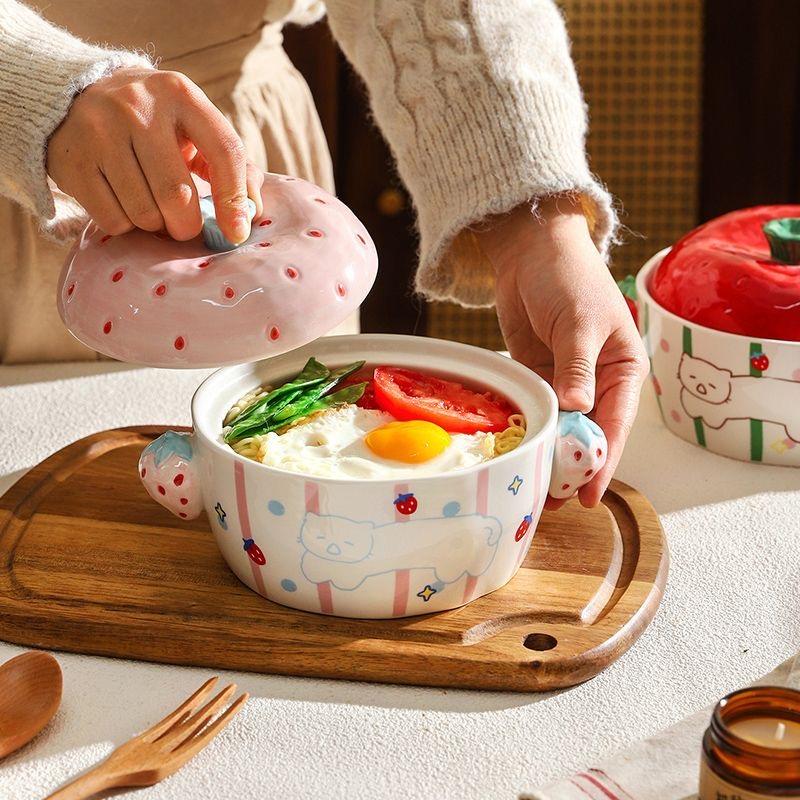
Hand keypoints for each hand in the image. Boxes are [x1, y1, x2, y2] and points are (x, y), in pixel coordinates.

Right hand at [47, 68, 263, 242]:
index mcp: (181, 94)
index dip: (235, 200)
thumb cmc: (154, 124)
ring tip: (151, 207)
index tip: (237, 232)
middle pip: (177, 195)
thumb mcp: (193, 126)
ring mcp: (100, 132)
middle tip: (185, 227)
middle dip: (187, 225)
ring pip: (144, 213)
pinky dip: (126, 226)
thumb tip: (252, 213)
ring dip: (155, 225)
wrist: (74, 97)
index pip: (225, 152)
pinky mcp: (73, 160)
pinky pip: (113, 220)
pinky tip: (124, 204)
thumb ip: (231, 163)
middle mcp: (137, 107)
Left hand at [478, 196, 648, 507]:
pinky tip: (519, 454)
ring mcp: (565, 380)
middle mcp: (597, 379)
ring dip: (549, 455)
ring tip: (533, 489)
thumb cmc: (566, 276)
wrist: (529, 248)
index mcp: (623, 368)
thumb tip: (576, 410)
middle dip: (572, 466)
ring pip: (560, 428)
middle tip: (554, 500)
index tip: (589, 493)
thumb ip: (575, 368)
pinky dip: (530, 432)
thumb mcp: (577, 323)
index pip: (614, 423)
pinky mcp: (537, 375)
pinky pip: (536, 411)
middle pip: (587, 433)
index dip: (602, 460)